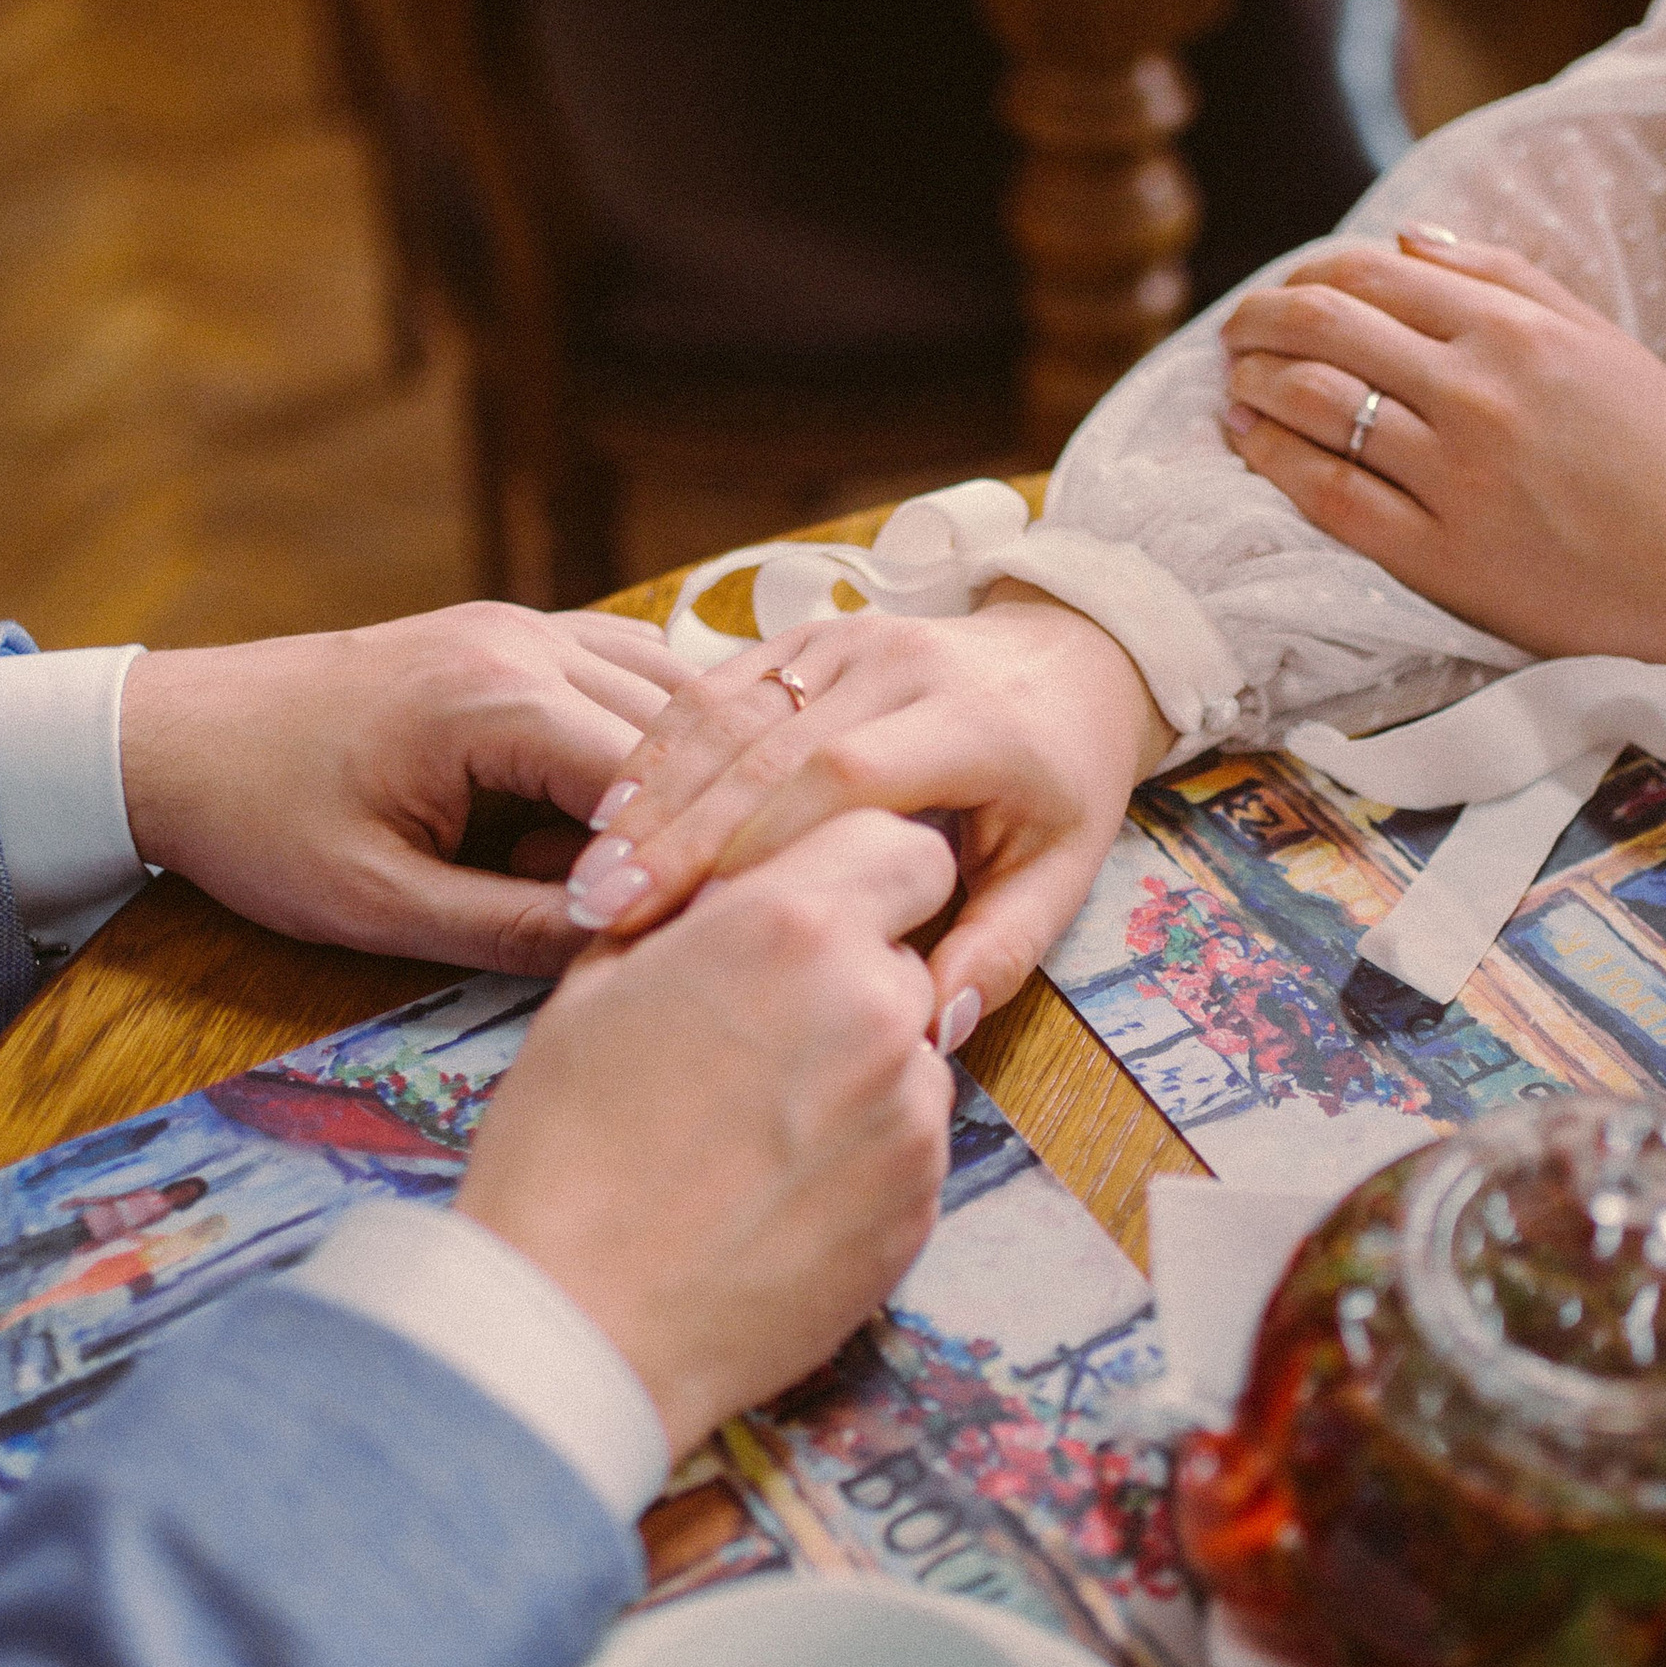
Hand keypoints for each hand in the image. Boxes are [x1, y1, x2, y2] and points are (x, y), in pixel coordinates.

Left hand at [118, 604, 695, 970]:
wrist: (168, 736)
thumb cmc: (258, 822)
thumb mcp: (379, 905)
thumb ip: (509, 930)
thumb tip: (628, 950)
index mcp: (496, 699)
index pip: (657, 781)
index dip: (693, 865)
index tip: (703, 940)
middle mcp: (528, 639)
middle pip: (690, 729)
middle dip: (711, 821)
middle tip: (709, 913)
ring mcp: (527, 625)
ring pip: (680, 691)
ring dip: (695, 778)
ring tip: (674, 870)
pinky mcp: (516, 634)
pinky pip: (633, 673)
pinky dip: (663, 740)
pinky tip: (653, 811)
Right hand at [458, 810, 957, 1453]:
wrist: (581, 1320)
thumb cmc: (565, 1150)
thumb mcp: (598, 987)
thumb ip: (696, 914)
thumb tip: (740, 887)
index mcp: (792, 928)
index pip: (900, 844)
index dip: (860, 871)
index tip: (819, 905)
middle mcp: (876, 1007)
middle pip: (906, 951)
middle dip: (850, 971)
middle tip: (761, 1026)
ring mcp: (910, 1112)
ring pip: (911, 1050)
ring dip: (856, 1065)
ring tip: (751, 1123)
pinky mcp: (923, 1202)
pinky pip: (909, 1142)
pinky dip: (860, 1150)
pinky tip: (773, 1184)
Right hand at [544, 596, 1169, 1041]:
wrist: (1071, 662)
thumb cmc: (1061, 784)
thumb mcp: (1061, 871)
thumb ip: (1000, 949)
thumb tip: (933, 1029)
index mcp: (971, 722)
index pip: (845, 775)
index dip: (759, 845)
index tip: (694, 923)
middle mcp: (900, 664)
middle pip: (766, 747)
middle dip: (681, 833)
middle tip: (608, 912)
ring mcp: (845, 639)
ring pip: (726, 713)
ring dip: (652, 795)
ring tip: (593, 877)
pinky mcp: (804, 637)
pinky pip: (715, 686)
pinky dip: (657, 751)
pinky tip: (610, 817)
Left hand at [1221, 229, 1665, 661]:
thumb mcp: (1602, 344)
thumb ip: (1508, 280)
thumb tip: (1410, 239)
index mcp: (1518, 333)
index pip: (1376, 277)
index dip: (1309, 275)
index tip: (1286, 290)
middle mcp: (1477, 394)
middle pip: (1327, 330)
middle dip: (1261, 319)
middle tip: (1235, 329)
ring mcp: (1454, 477)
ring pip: (1315, 406)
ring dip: (1254, 383)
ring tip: (1235, 381)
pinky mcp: (1439, 555)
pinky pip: (1327, 495)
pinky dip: (1272, 459)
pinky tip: (1248, 443)